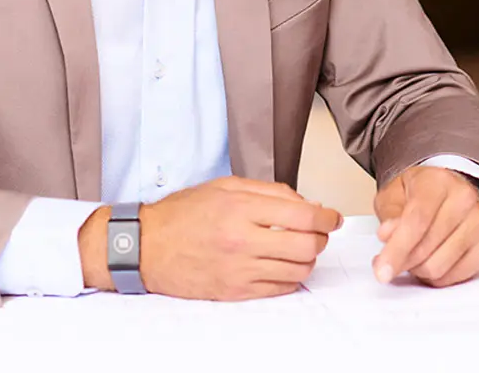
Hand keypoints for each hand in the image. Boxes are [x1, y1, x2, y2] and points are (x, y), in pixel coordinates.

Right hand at [82, 177, 340, 300]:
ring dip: (307, 259)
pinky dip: (290, 278)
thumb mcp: (225, 187)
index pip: (303, 215)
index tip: (332, 218)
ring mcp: (239, 270)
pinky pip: (279, 289)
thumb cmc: (182, 214)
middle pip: (307, 246)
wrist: (146, 247)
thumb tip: (306, 202)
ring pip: (297, 270)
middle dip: (320, 239)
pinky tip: (282, 266)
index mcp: (240, 209)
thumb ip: (269, 191)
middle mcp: (242, 241)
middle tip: (317, 233)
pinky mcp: (234, 291)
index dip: (327, 217)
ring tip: (298, 249)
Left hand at [371, 166, 478, 287]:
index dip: (397, 249)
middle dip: (403, 261)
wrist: (447, 191)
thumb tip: (388, 234)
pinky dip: (439, 277)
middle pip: (426, 248)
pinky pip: (457, 276)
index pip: (417, 220)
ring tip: (414, 256)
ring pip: (439, 267)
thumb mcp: (393, 195)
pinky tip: (432, 261)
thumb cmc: (419, 194)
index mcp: (438, 181)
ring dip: (419, 270)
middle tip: (393, 257)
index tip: (382, 270)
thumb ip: (389, 215)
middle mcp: (464, 199)